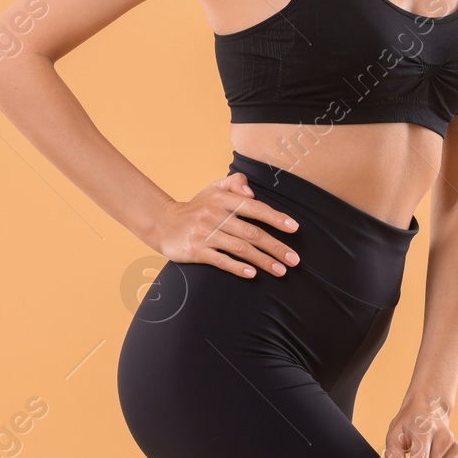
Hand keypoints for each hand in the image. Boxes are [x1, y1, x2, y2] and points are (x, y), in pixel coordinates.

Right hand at [150, 172, 299, 278]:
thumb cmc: (195, 207)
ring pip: (240, 249)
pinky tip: (252, 275)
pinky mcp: (195, 251)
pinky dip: (238, 268)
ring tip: (281, 271)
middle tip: (294, 260)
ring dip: (263, 261)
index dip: (276, 218)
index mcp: (221, 199)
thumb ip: (234, 183)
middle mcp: (213, 215)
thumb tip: (251, 193)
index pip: (254, 208)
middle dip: (276, 247)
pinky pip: (220, 261)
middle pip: (252, 233)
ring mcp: (204, 234)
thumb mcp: (213, 189)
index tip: (294, 228)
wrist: (162, 223)